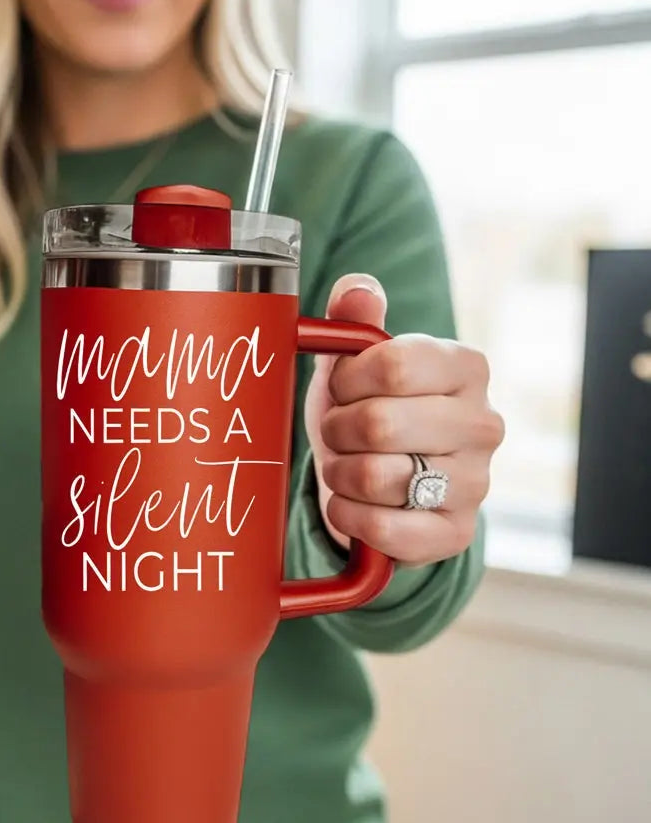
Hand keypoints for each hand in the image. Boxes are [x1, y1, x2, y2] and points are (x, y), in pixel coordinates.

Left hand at [304, 273, 504, 565]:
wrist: (376, 486)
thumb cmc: (366, 412)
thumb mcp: (354, 364)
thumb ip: (354, 319)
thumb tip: (356, 289)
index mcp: (466, 368)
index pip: (392, 365)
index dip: (347, 380)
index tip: (343, 389)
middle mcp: (484, 423)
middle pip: (379, 424)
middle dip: (338, 430)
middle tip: (340, 434)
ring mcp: (476, 483)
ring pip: (377, 477)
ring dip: (339, 474)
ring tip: (345, 467)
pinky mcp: (455, 533)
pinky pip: (383, 529)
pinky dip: (347, 516)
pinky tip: (349, 504)